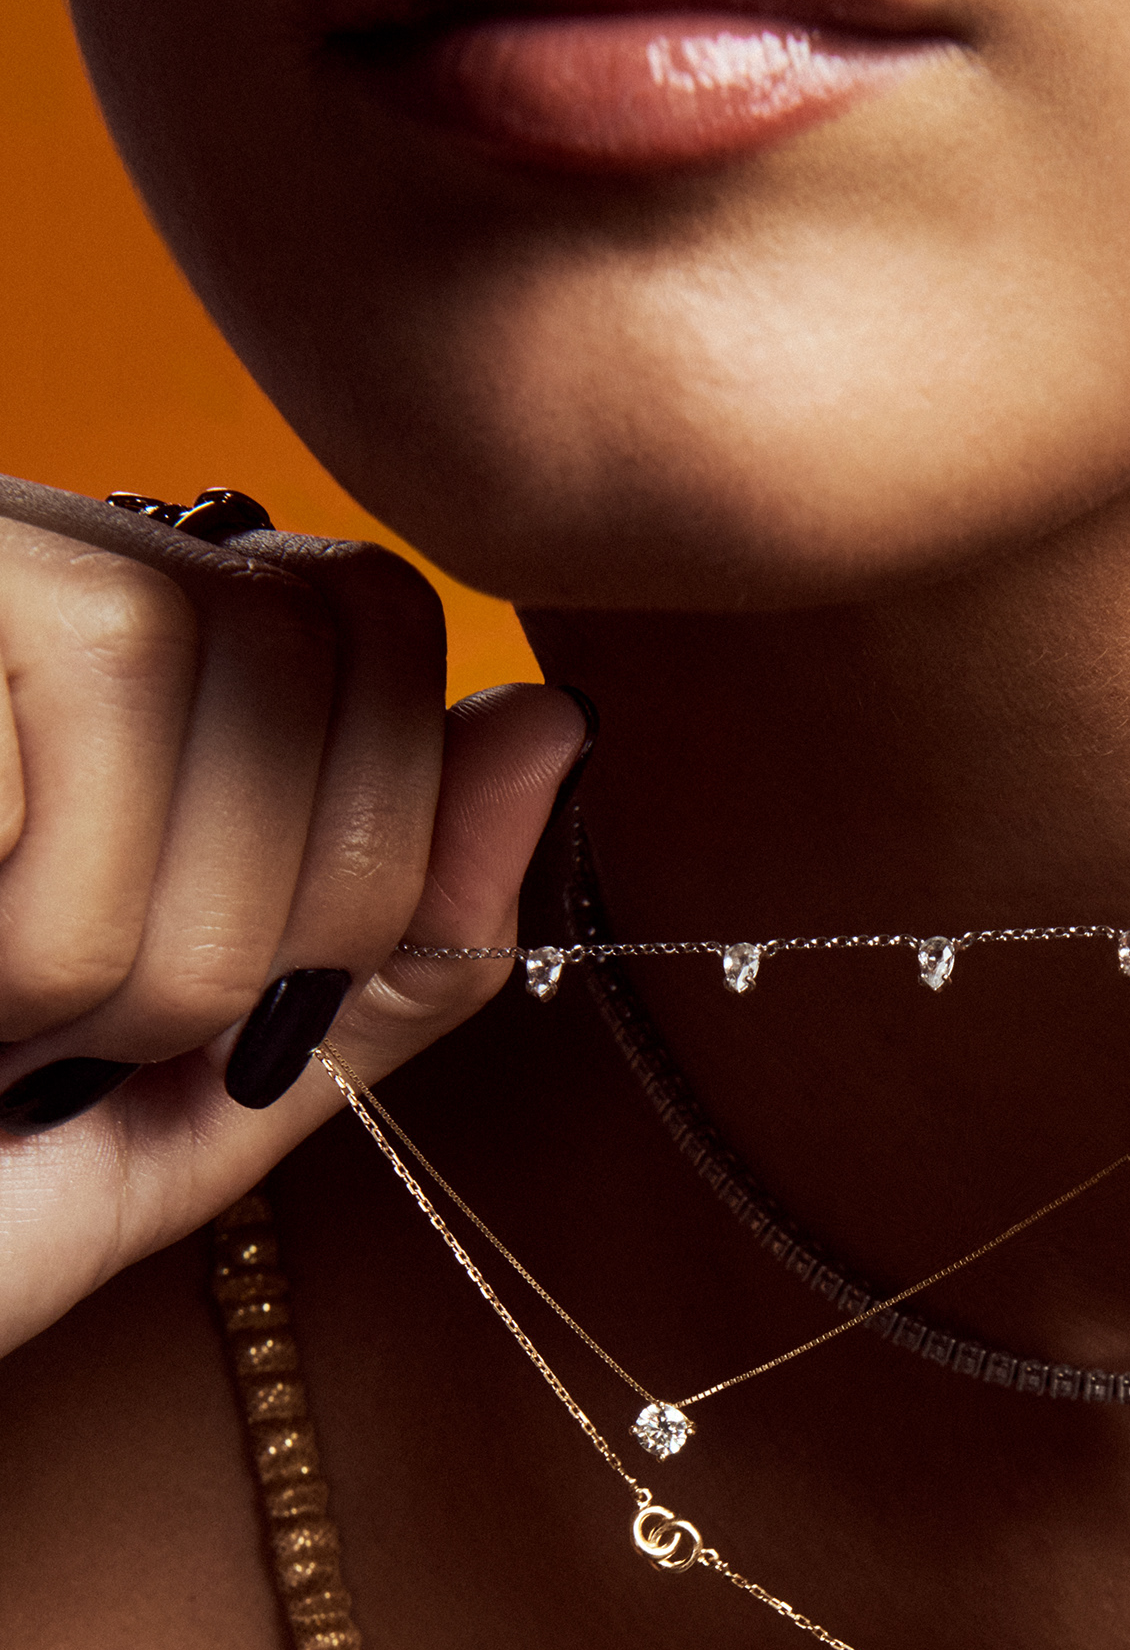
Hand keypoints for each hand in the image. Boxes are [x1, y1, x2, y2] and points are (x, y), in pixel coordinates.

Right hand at [0, 479, 586, 1358]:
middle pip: (329, 658)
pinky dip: (27, 940)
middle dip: (229, 930)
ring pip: (216, 695)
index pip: (381, 627)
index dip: (349, 847)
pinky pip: (89, 743)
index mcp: (120, 655)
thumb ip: (385, 955)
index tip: (188, 983)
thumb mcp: (189, 1096)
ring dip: (103, 956)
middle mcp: (28, 553)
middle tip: (41, 1011)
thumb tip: (556, 722)